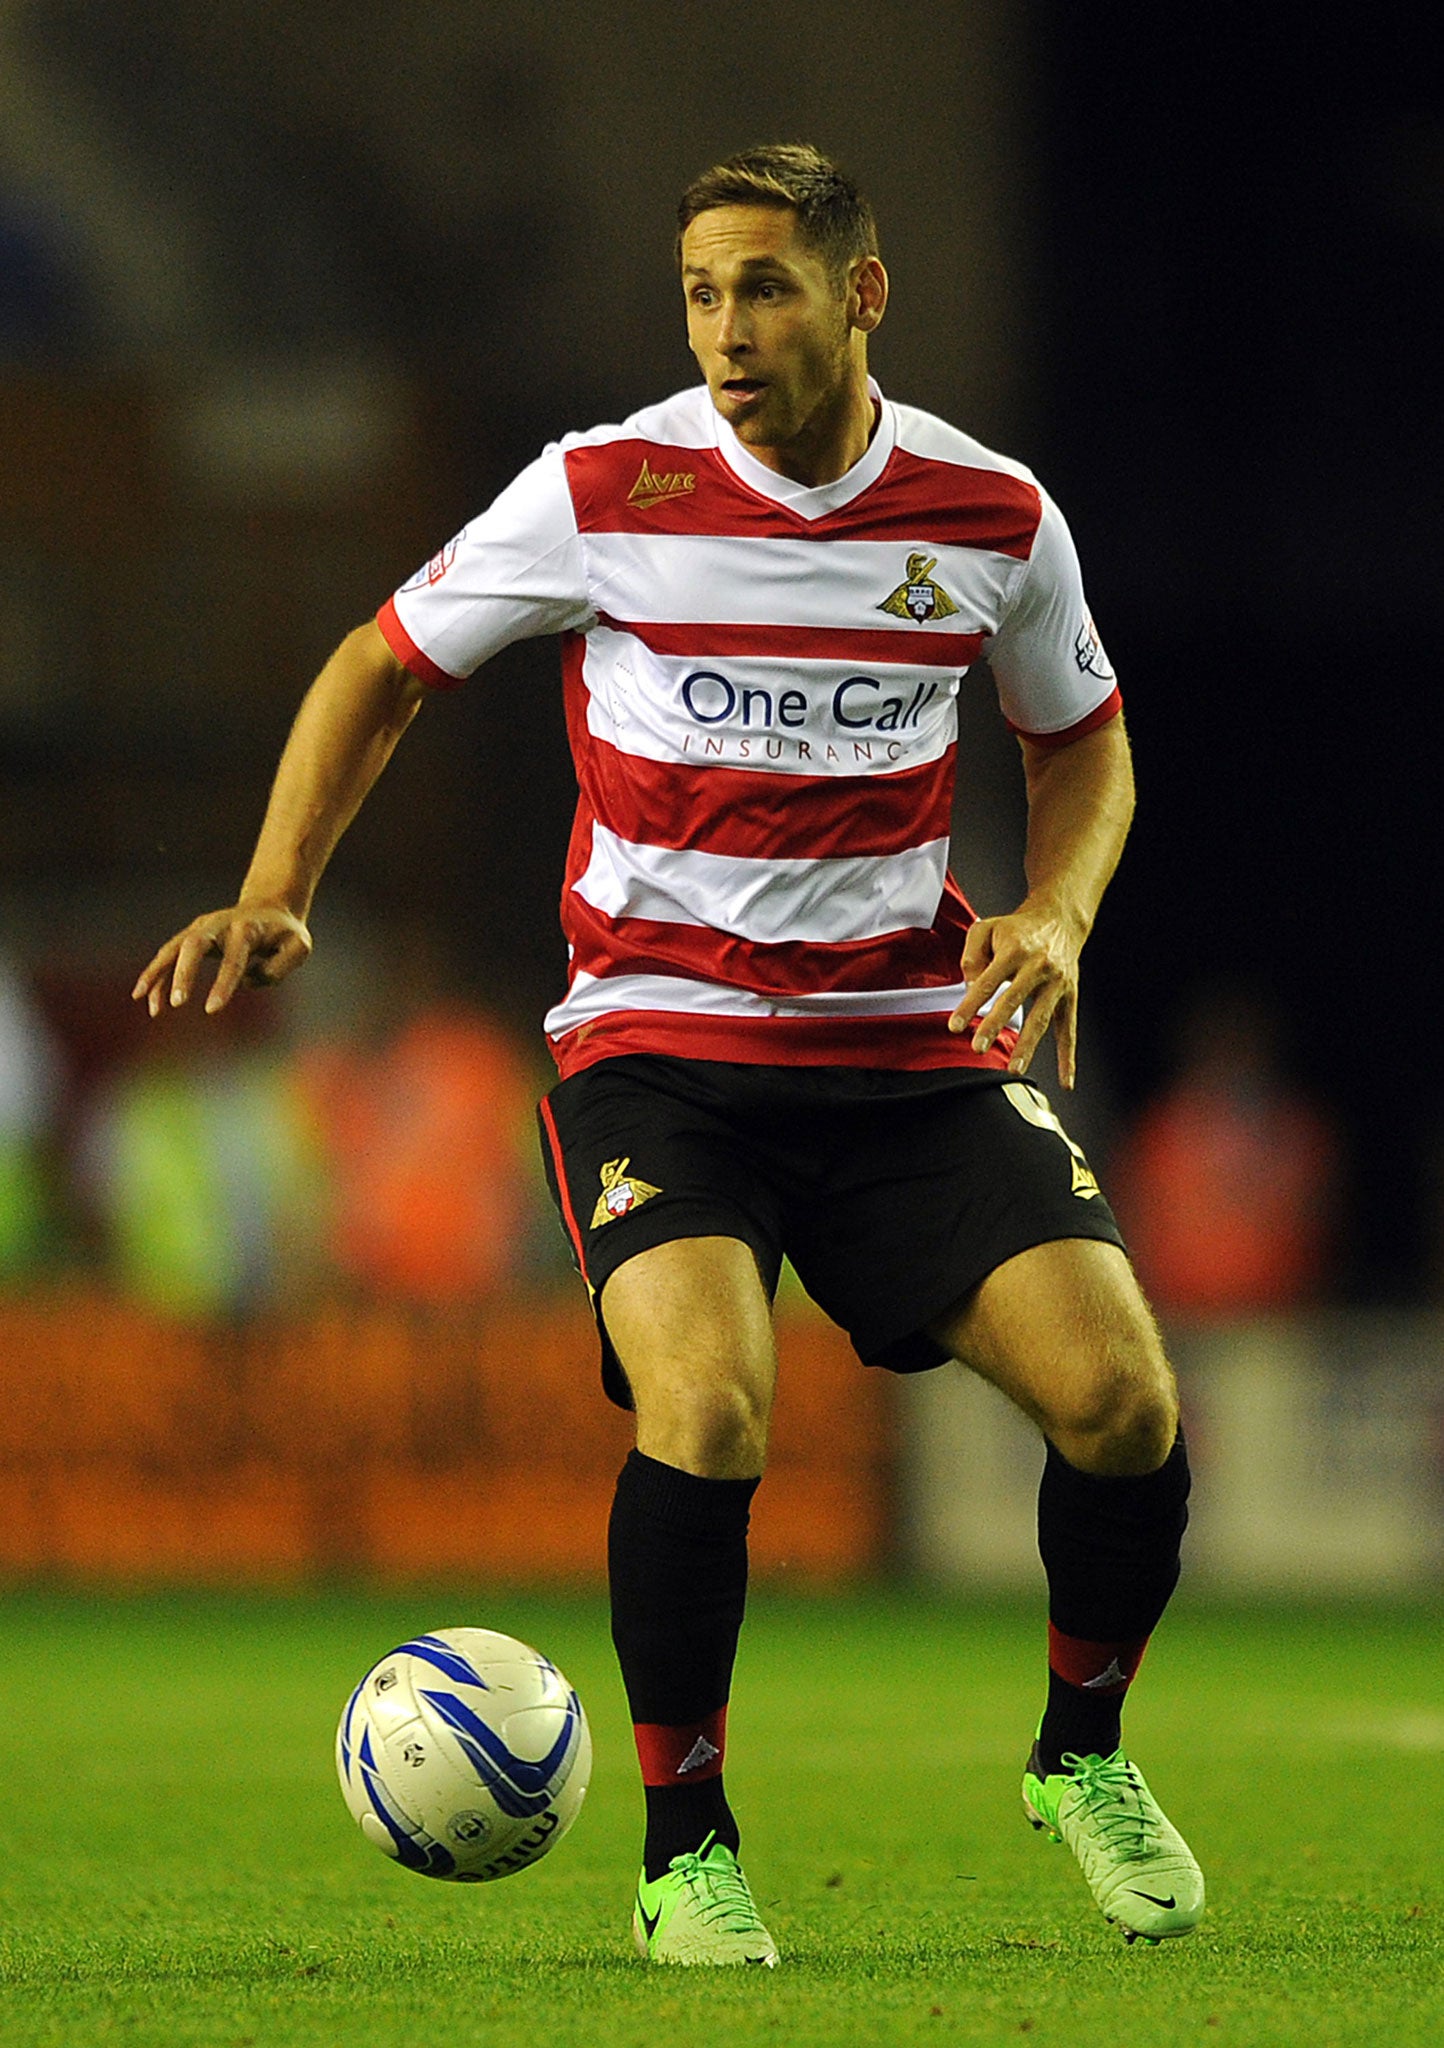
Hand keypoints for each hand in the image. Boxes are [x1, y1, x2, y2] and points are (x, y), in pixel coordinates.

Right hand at [132, 904, 312, 1016]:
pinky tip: (144, 997)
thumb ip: (280, 966)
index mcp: (247, 928)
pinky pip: (168, 955)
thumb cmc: (285, 933)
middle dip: (183, 974)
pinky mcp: (191, 935)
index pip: (234, 958)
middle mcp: (219, 924)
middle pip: (194, 945)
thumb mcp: (299, 946)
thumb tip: (246, 981)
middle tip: (177, 1004)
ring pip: (174, 948)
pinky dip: (155, 974)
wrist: (269, 907)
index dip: (223, 983)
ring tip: (149, 1005)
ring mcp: (201, 928)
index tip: (212, 1010)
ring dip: (159, 975)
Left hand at [948, 900, 1082, 1087]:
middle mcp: (1038, 966)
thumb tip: (970, 988)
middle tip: (978, 1048)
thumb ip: (972, 955)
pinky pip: (1069, 1030)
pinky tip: (1066, 1082)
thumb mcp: (986, 928)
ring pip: (1041, 1018)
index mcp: (1014, 950)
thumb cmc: (1016, 929)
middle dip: (995, 1025)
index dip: (970, 1004)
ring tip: (1013, 1069)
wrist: (1059, 920)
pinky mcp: (1071, 996)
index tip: (955, 1026)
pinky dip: (1069, 1057)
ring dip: (1028, 1045)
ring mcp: (1057, 983)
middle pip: (1013, 1000)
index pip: (988, 981)